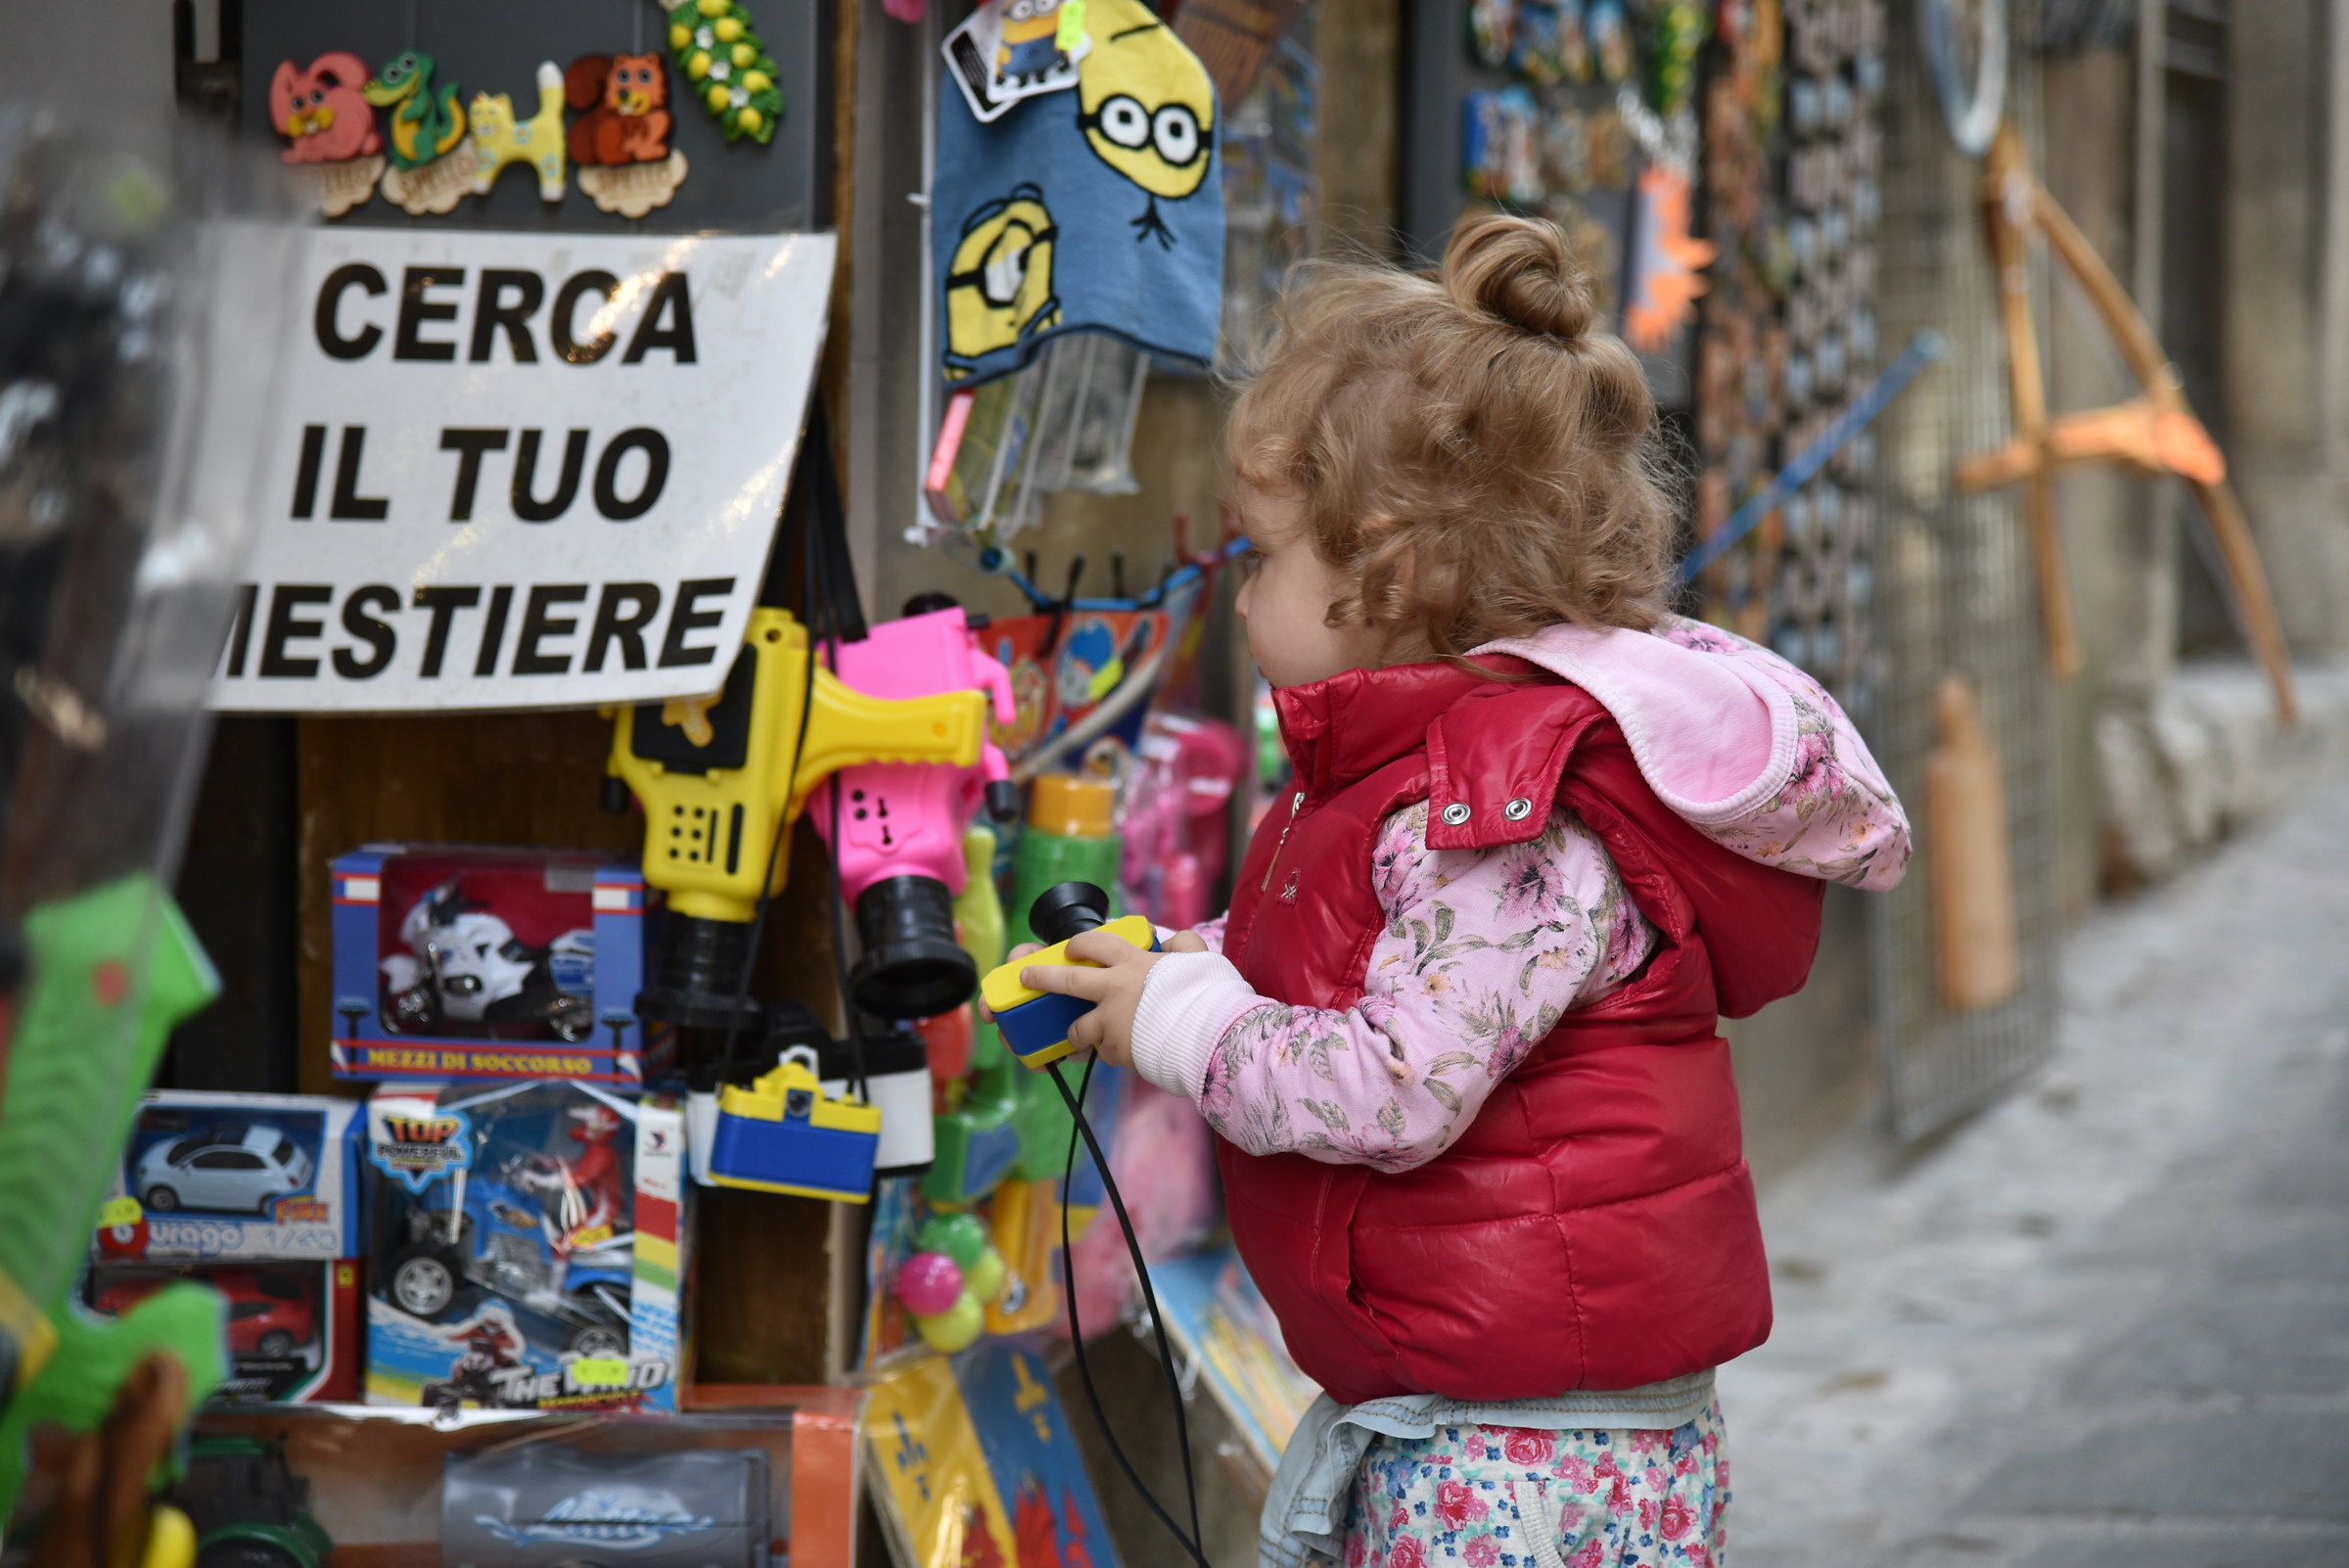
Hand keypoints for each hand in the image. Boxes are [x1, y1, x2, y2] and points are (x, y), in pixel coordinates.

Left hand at [1006, 928, 1208, 1067]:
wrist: (1209, 1035)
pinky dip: (1110, 1052)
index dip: (1080, 944)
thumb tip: (1173, 941)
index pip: (1096, 943)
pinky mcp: (1115, 1050)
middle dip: (1042, 976)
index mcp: (1133, 963)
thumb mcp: (1199, 959)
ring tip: (1077, 1036)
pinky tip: (1123, 1052)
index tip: (1070, 948)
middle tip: (1027, 975)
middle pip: (1067, 980)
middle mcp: (1115, 989)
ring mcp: (1111, 1021)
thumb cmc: (1207, 994)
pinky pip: (1104, 1052)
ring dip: (1076, 1031)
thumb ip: (1183, 945)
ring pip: (1078, 1027)